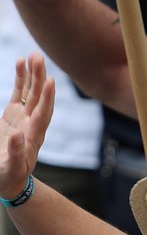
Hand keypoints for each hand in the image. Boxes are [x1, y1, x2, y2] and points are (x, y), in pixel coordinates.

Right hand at [0, 54, 54, 198]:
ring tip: (33, 56)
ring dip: (33, 74)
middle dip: (39, 78)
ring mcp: (24, 117)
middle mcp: (32, 123)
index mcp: (34, 137)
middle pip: (39, 98)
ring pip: (31, 92)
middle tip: (39, 58)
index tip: (50, 82)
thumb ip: (15, 153)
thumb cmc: (9, 177)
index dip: (47, 98)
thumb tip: (17, 136)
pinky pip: (18, 93)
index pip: (43, 114)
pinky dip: (20, 78)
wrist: (8, 179)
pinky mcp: (14, 114)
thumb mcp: (11, 168)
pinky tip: (20, 62)